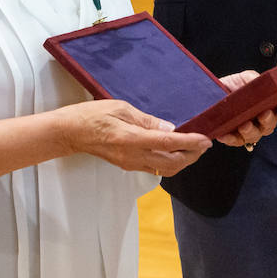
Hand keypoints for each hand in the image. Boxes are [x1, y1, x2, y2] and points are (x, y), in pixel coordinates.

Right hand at [59, 99, 209, 176]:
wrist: (71, 132)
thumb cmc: (92, 115)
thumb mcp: (120, 108)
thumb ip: (145, 120)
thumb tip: (168, 127)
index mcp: (132, 139)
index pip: (168, 143)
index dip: (190, 143)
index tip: (205, 139)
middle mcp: (134, 156)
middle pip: (172, 163)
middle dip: (192, 155)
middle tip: (204, 144)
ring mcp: (131, 164)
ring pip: (165, 170)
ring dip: (182, 161)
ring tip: (193, 149)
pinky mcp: (128, 165)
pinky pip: (155, 169)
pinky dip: (170, 162)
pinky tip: (174, 152)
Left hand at [214, 70, 276, 147]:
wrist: (211, 92)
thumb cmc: (232, 86)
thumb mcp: (245, 79)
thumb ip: (256, 80)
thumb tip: (263, 84)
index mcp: (269, 106)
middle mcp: (261, 121)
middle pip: (270, 126)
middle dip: (268, 120)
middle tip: (264, 114)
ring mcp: (247, 130)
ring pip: (255, 136)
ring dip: (251, 131)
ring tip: (244, 125)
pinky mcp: (233, 136)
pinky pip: (234, 141)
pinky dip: (230, 138)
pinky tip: (225, 134)